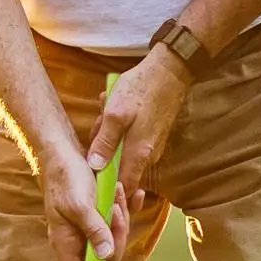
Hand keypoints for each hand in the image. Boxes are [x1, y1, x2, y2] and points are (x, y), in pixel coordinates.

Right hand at [41, 143, 134, 260]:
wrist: (64, 150)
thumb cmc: (66, 177)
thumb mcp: (80, 205)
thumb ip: (94, 231)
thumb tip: (105, 257)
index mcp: (65, 241)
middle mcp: (76, 237)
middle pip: (103, 255)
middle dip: (117, 235)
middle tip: (116, 211)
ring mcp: (87, 225)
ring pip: (114, 235)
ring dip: (122, 215)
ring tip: (117, 192)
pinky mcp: (97, 211)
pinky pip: (117, 218)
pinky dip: (128, 207)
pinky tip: (135, 194)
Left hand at [86, 47, 191, 197]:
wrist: (169, 71)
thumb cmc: (141, 90)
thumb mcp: (115, 114)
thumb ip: (104, 142)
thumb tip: (95, 167)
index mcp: (138, 154)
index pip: (123, 187)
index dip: (107, 189)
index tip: (91, 177)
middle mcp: (147, 155)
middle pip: (118, 168)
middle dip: (101, 152)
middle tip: (97, 126)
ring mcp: (150, 146)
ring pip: (121, 152)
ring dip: (108, 136)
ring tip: (105, 112)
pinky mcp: (151, 136)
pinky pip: (128, 140)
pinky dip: (117, 129)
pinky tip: (113, 110)